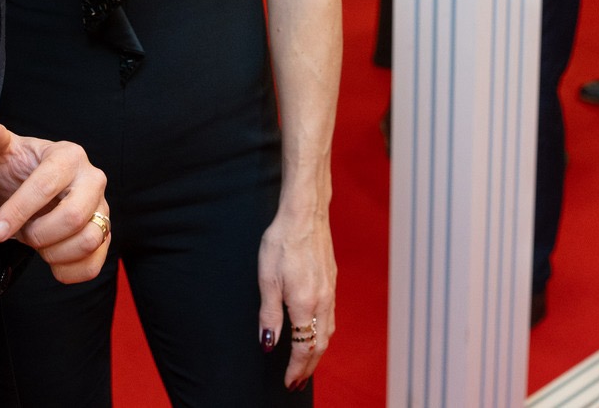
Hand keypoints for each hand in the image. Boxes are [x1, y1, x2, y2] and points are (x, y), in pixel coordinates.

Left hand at [0, 122, 110, 284]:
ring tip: (38, 243)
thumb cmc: (17, 170)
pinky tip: (51, 262)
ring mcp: (103, 208)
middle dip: (39, 234)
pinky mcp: (104, 235)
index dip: (18, 211)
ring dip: (54, 252)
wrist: (34, 192)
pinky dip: (69, 271)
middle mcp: (93, 180)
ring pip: (89, 241)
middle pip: (73, 217)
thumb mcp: (3, 153)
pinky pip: (95, 263)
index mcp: (69, 156)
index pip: (46, 186)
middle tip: (22, 234)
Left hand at [257, 209, 334, 388]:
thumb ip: (269, 315)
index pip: (303, 348)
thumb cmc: (282, 241)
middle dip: (308, 368)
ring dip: (317, 353)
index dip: (296, 369)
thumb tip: (269, 344)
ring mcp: (330, 292)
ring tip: (307, 366)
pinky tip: (316, 334)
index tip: (289, 383)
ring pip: (328, 332)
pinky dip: (323, 334)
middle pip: (319, 346)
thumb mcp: (266, 279)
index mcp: (305, 304)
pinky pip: (330, 318)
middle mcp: (323, 302)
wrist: (305, 213)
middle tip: (297, 384)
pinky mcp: (332, 282)